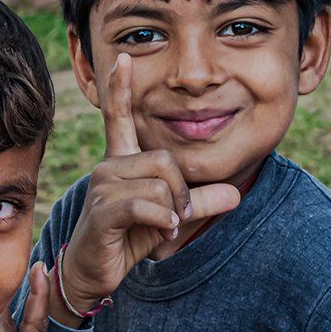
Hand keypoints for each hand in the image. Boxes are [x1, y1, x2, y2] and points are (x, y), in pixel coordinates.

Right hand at [55, 54, 240, 324]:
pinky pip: (147, 203)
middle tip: (177, 216)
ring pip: (160, 183)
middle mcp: (110, 166)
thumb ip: (200, 202)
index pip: (119, 117)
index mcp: (122, 160)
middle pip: (166, 160)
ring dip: (173, 210)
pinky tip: (163, 232)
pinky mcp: (103, 209)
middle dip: (182, 192)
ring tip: (165, 228)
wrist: (94, 273)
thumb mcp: (169, 217)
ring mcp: (103, 186)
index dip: (120, 88)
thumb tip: (236, 194)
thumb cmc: (127, 239)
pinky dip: (164, 219)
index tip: (122, 58)